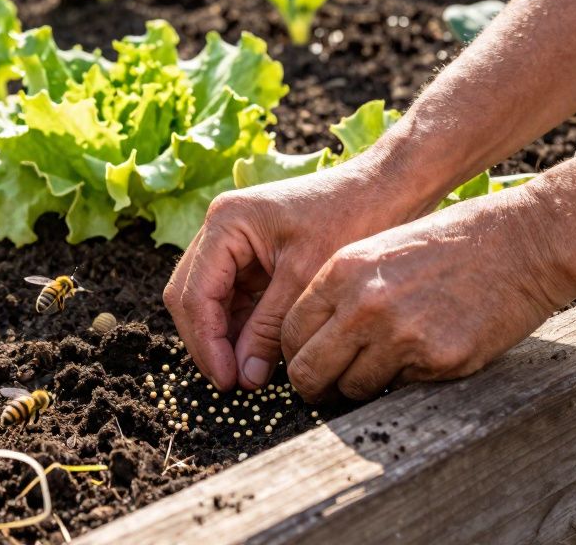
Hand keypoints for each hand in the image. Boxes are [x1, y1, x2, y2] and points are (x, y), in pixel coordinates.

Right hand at [163, 159, 426, 390]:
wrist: (385, 190)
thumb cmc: (350, 220)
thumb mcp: (305, 280)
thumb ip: (269, 329)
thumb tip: (244, 378)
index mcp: (226, 223)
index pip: (195, 294)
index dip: (206, 343)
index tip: (227, 382)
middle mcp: (220, 229)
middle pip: (190, 297)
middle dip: (208, 342)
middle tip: (233, 383)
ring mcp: (233, 242)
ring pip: (208, 301)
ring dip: (223, 337)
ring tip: (248, 375)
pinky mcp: (251, 256)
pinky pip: (233, 298)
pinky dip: (241, 327)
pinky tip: (258, 355)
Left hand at [281, 187, 572, 401]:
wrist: (521, 243)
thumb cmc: (449, 245)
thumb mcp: (378, 251)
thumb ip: (341, 292)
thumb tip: (311, 341)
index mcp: (341, 272)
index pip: (290, 332)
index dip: (295, 355)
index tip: (308, 363)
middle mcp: (363, 305)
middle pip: (308, 371)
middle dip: (314, 386)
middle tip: (327, 390)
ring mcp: (400, 335)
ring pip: (353, 388)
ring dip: (363, 387)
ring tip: (385, 367)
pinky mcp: (437, 360)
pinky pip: (402, 389)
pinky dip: (409, 381)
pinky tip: (428, 354)